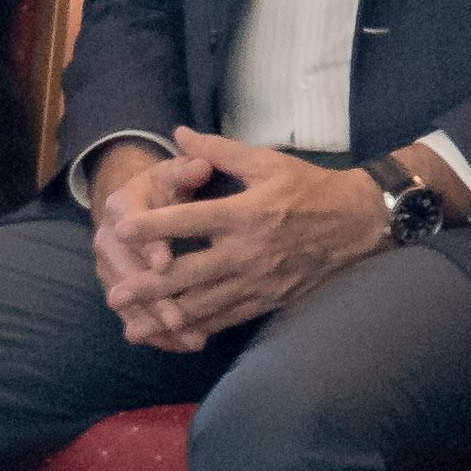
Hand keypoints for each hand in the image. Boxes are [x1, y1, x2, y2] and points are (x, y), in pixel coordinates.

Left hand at [98, 129, 393, 349]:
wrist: (357, 223)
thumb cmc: (309, 188)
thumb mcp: (268, 162)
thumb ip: (220, 150)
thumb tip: (178, 134)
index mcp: (244, 213)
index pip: (189, 222)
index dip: (152, 226)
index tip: (120, 230)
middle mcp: (247, 251)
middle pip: (187, 273)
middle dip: (147, 286)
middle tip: (114, 294)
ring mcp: (257, 280)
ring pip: (203, 304)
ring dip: (164, 316)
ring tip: (131, 328)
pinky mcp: (268, 299)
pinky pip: (228, 319)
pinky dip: (199, 329)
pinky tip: (174, 336)